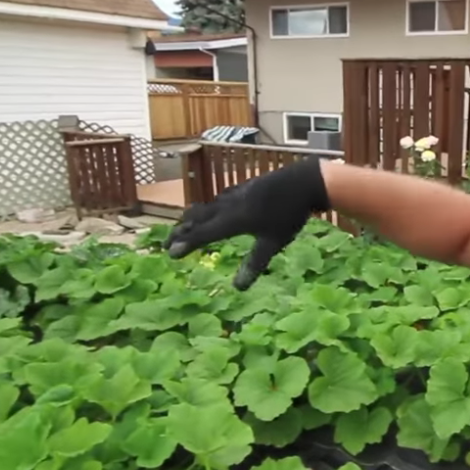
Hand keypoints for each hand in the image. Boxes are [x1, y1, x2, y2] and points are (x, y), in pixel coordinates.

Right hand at [163, 156, 330, 289]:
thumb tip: (238, 289)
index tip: (170, 253)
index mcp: (233, 220)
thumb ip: (255, 264)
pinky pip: (219, 199)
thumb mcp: (273, 243)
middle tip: (166, 243)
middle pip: (199, 218)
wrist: (304, 181)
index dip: (186, 243)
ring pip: (208, 207)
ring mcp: (236, 193)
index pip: (203, 234)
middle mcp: (229, 205)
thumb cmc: (290, 215)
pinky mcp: (244, 187)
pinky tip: (213, 207)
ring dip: (193, 218)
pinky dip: (209, 207)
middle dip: (181, 231)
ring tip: (183, 225)